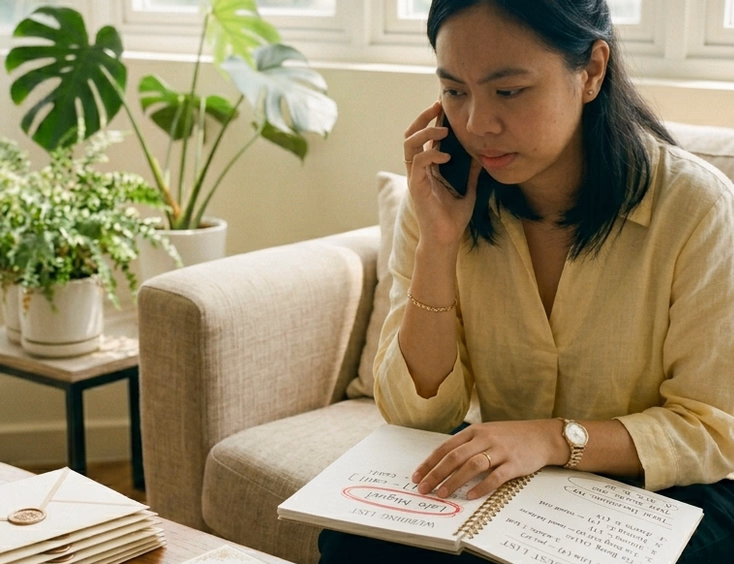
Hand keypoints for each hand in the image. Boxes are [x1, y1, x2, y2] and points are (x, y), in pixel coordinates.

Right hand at [403, 101, 478, 248]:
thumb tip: (483, 154)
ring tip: (442, 128)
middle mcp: (418, 170)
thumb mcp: (469, 189)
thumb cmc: (453, 218)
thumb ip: (472, 172)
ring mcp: (415, 178)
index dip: (431, 120)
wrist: (446, 239)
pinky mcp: (416, 187)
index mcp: (428, 169)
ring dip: (424, 132)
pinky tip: (446, 155)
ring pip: (409, 145)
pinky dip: (431, 154)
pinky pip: (418, 163)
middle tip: (437, 106)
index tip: (443, 106)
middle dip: (422, 118)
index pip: (424, 138)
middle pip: (411, 135)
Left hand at [412, 420, 563, 499]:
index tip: (417, 476)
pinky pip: (495, 476)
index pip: (446, 447)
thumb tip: (443, 464)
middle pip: (455, 457)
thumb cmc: (510, 437)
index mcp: (474, 431)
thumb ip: (467, 445)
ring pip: (472, 466)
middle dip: (436, 474)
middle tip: (424, 489)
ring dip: (454, 481)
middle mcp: (484, 438)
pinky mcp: (514, 463)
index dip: (429, 463)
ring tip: (442, 494)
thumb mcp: (486, 434)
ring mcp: (500, 450)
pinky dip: (481, 486)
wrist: (542, 436)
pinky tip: (470, 495)